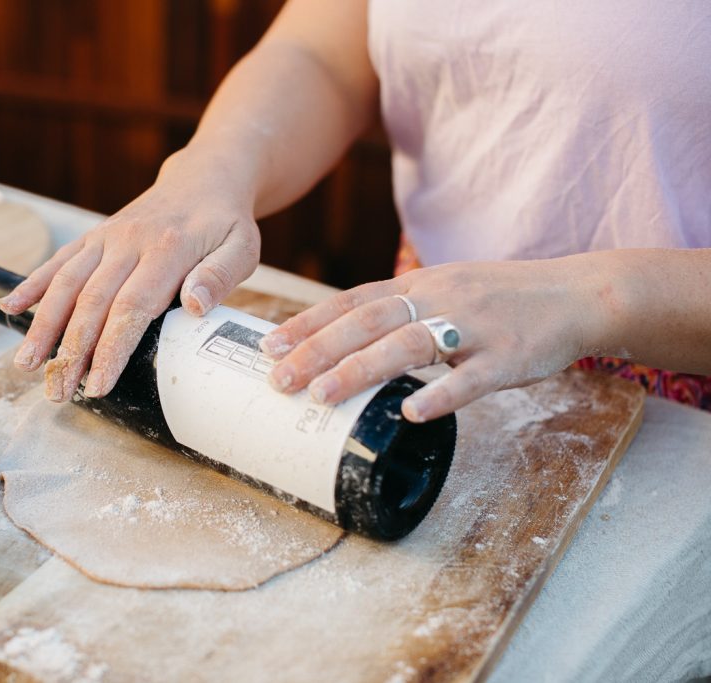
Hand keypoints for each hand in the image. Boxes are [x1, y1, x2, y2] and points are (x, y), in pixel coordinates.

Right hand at [0, 149, 260, 401]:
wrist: (205, 178)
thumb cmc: (226, 222)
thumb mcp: (242, 248)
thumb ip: (220, 276)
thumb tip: (194, 305)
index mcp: (168, 249)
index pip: (132, 307)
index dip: (110, 349)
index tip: (98, 385)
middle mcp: (129, 241)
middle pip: (91, 301)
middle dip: (71, 350)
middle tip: (58, 391)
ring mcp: (107, 236)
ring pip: (66, 283)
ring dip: (43, 325)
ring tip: (28, 364)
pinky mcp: (95, 235)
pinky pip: (59, 260)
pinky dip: (33, 283)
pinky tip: (10, 307)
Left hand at [259, 257, 602, 421]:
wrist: (575, 293)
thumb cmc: (501, 300)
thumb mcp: (444, 292)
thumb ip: (399, 313)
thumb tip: (345, 343)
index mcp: (418, 286)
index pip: (351, 301)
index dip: (308, 323)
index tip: (268, 345)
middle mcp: (438, 299)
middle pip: (367, 322)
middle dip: (317, 350)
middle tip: (278, 379)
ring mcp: (473, 326)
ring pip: (408, 345)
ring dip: (361, 369)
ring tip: (321, 395)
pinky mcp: (508, 355)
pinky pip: (471, 378)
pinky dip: (440, 394)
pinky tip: (410, 412)